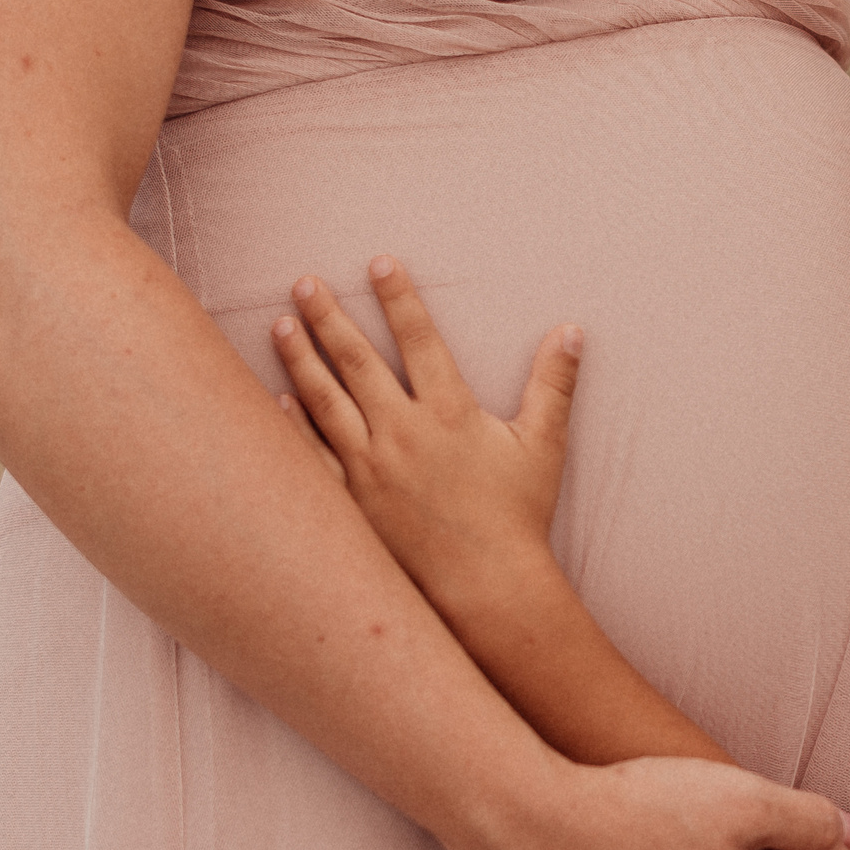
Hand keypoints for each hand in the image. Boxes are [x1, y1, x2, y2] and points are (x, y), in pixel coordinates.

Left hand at [273, 257, 581, 610]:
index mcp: (448, 411)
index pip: (418, 338)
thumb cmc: (517, 517)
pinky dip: (293, 425)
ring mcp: (369, 467)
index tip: (378, 262)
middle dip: (329, 316)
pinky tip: (277, 399)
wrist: (485, 587)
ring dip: (301, 359)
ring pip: (325, 400)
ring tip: (281, 324)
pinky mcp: (351, 501)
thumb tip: (572, 331)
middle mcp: (402, 432)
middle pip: (356, 361)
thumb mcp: (543, 445)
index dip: (398, 296)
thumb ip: (554, 384)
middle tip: (305, 281)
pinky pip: (312, 455)